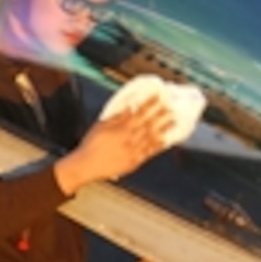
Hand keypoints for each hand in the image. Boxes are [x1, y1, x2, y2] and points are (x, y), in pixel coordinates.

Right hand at [53, 95, 174, 195]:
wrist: (87, 165)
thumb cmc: (91, 144)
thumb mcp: (102, 125)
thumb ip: (117, 116)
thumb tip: (129, 106)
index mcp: (121, 128)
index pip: (139, 113)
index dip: (150, 104)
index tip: (159, 96)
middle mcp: (129, 139)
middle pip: (149, 124)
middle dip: (161, 115)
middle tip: (172, 107)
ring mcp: (133, 151)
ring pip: (152, 138)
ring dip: (163, 128)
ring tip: (173, 120)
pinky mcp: (134, 162)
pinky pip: (149, 153)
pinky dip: (158, 146)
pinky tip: (166, 140)